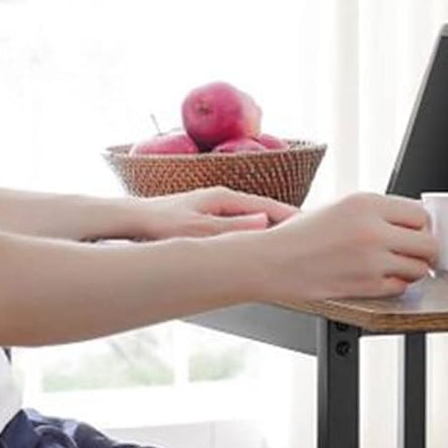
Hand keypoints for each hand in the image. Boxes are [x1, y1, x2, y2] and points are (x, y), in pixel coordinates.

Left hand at [130, 186, 298, 239]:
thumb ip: (233, 227)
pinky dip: (251, 236)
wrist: (134, 220)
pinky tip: (254, 249)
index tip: (313, 229)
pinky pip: (238, 227)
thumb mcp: (200, 229)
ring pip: (251, 220)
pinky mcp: (207, 218)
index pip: (269, 207)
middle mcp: (222, 199)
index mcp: (225, 198)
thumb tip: (265, 222)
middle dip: (285, 224)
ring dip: (269, 232)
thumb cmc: (162, 225)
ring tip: (287, 246)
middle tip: (309, 239)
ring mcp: (215, 208)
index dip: (292, 218)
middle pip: (263, 212)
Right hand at [254, 192, 437, 301]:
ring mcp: (370, 260)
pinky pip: (400, 287)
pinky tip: (381, 278)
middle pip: (427, 242)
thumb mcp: (340, 206)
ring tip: (396, 266)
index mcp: (366, 203)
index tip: (416, 232)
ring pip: (418, 268)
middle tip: (414, 252)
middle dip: (423, 249)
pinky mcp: (364, 285)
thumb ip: (376, 211)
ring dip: (412, 269)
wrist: (272, 262)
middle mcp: (372, 230)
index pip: (420, 213)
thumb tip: (410, 221)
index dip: (421, 225)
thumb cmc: (299, 236)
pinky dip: (395, 285)